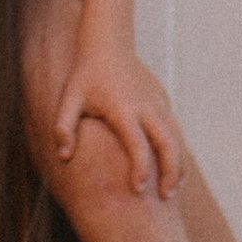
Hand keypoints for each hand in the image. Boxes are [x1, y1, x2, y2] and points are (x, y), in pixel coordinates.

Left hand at [52, 37, 185, 197]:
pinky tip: (171, 169)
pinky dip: (177, 151)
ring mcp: (158, 103)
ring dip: (178, 165)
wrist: (108, 44)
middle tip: (166, 197)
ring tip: (172, 190)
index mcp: (123, 109)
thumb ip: (63, 128)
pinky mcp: (162, 101)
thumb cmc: (85, 76)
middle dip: (171, 172)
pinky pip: (175, 130)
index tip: (138, 190)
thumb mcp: (69, 99)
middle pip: (169, 144)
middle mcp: (146, 107)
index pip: (137, 144)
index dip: (140, 169)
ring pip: (177, 138)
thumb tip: (64, 157)